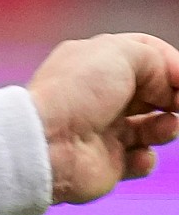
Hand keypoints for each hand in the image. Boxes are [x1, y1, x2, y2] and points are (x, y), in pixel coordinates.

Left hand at [29, 32, 178, 203]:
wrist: (47, 143)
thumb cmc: (77, 93)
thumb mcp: (119, 54)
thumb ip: (155, 60)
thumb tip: (172, 85)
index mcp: (96, 63)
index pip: (144, 56)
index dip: (170, 64)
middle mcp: (100, 95)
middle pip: (153, 92)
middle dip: (174, 97)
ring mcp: (104, 129)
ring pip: (153, 126)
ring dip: (167, 127)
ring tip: (165, 127)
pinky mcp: (107, 161)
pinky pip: (140, 160)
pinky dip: (146, 158)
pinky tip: (137, 155)